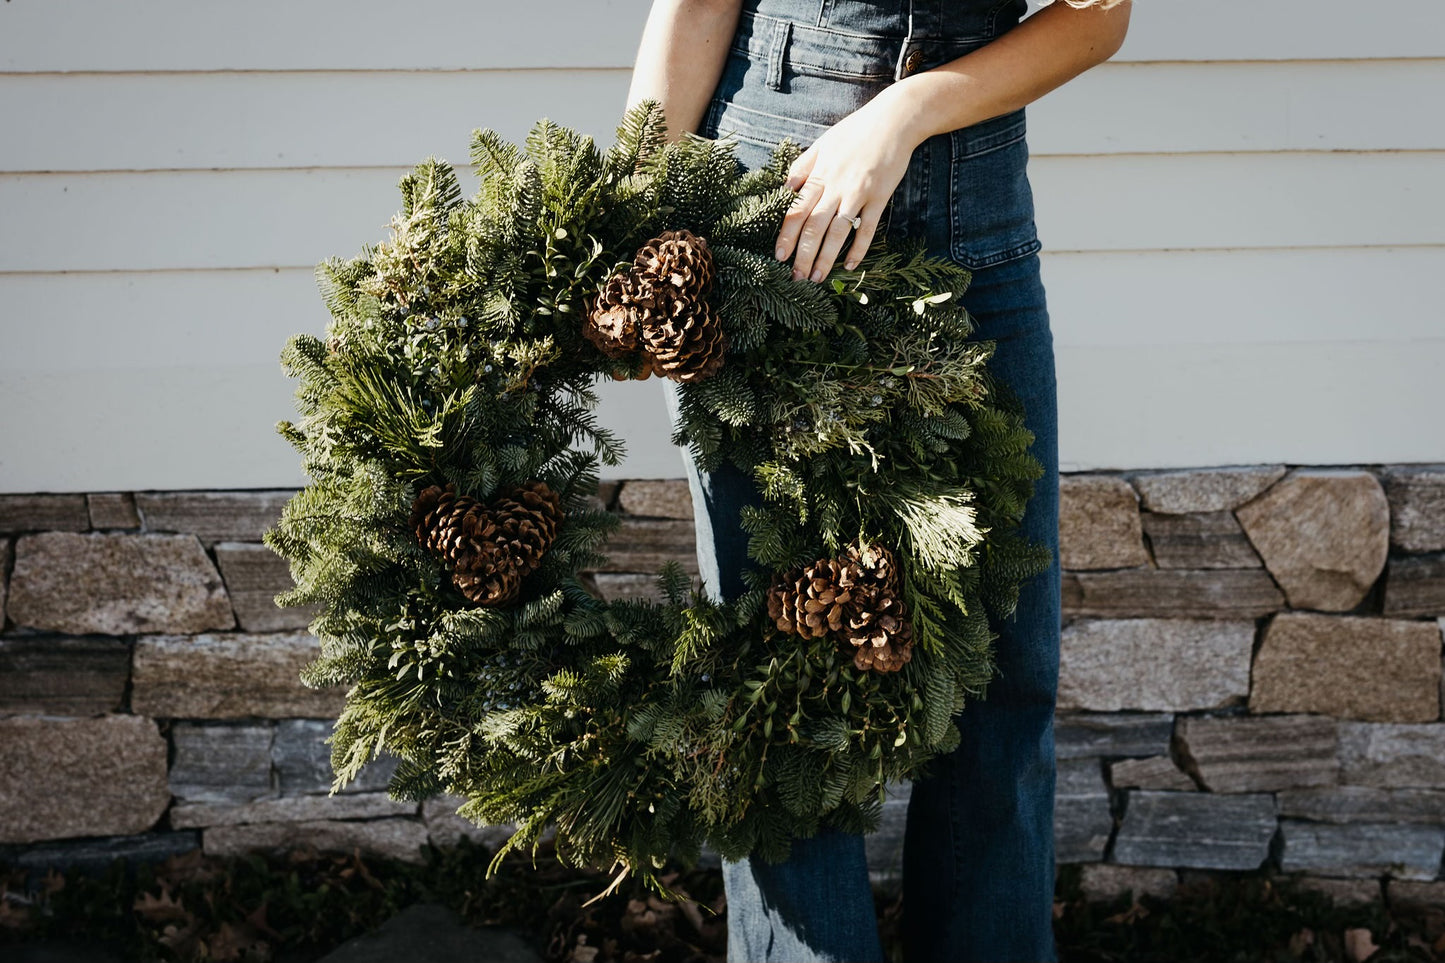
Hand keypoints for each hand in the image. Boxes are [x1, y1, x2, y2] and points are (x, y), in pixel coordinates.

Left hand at [773, 90, 921, 282]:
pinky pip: (867, 229)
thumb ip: (802, 166)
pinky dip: (858, 249)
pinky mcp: (880, 197)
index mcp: (819, 174)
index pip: (797, 211)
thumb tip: (784, 188)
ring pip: (837, 232)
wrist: (894, 120)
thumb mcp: (823, 143)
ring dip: (826, 258)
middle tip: (795, 278)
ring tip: (817, 278)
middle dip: (803, 255)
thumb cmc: (856, 131)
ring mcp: (859, 193)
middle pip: (814, 227)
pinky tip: (850, 266)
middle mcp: (836, 187)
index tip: (779, 256)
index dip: (787, 236)